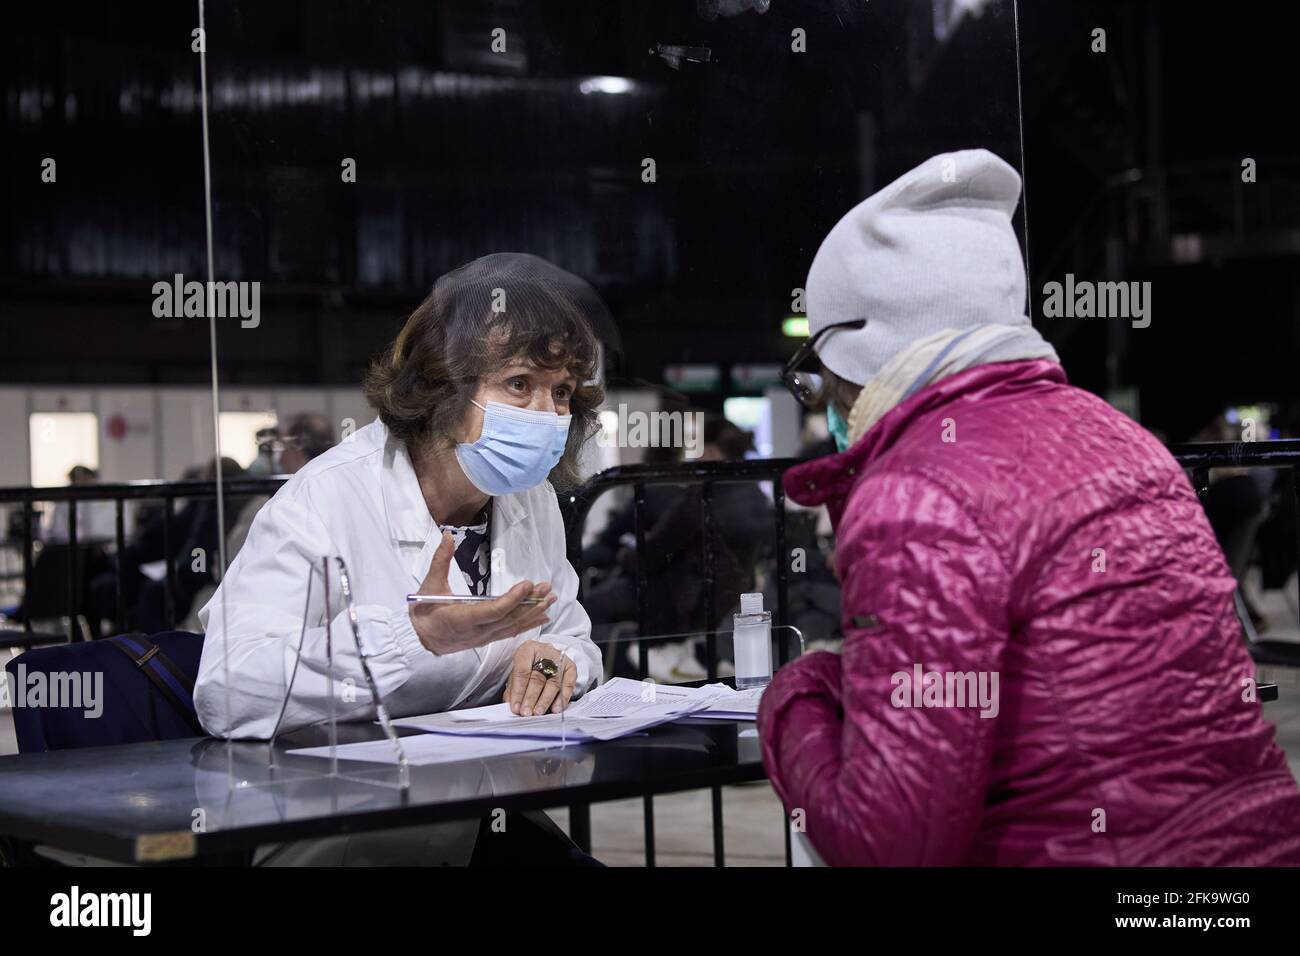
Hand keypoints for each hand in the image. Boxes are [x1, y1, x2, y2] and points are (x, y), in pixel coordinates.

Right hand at [408, 531, 556, 654]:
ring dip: (533, 612)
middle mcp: (477, 631)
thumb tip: (447, 535)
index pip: (493, 611)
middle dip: (530, 603)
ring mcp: (484, 637)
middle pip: (509, 618)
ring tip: (551, 599)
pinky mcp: (487, 638)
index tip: (527, 584)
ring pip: (513, 626)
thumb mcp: (429, 585)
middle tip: (547, 588)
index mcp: (463, 618)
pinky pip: (510, 631)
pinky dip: (528, 623)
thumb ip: (440, 560)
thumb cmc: (423, 614)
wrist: (419, 641)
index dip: (512, 599)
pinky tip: (542, 616)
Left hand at [503, 640, 577, 715]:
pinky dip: (562, 698)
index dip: (518, 691)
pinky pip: (568, 684)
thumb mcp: (516, 673)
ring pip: (553, 683)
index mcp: (527, 650)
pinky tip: (555, 708)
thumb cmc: (529, 666)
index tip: (515, 707)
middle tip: (526, 712)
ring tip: (538, 712)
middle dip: (531, 698)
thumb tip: (512, 705)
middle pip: (538, 678)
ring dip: (545, 700)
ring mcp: (560, 659)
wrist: (545, 656)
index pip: (522, 671)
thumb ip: (513, 688)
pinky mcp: (570, 667)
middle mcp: (545, 652)